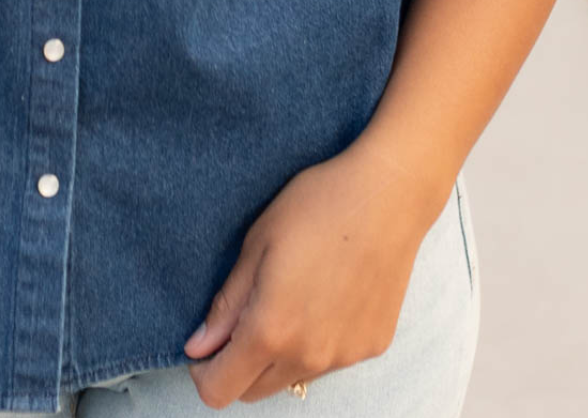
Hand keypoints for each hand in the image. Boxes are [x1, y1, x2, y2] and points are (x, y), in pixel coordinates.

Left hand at [181, 142, 442, 405]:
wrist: (388, 196)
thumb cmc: (316, 207)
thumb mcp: (257, 244)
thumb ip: (226, 304)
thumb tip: (198, 347)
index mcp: (271, 330)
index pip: (220, 390)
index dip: (203, 372)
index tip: (205, 345)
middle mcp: (309, 356)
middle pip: (254, 391)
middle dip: (237, 366)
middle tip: (243, 316)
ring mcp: (345, 357)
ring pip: (293, 377)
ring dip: (278, 355)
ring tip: (289, 297)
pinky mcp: (372, 346)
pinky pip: (329, 361)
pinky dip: (315, 343)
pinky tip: (325, 296)